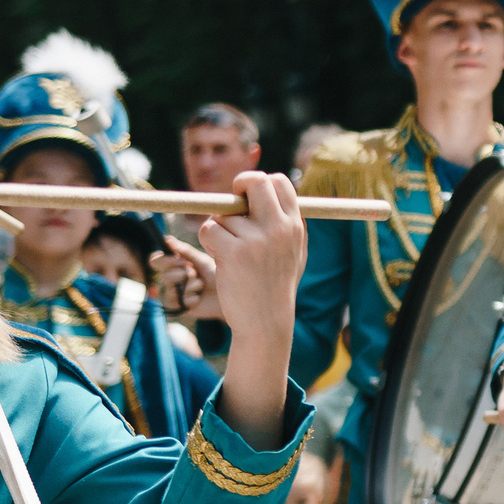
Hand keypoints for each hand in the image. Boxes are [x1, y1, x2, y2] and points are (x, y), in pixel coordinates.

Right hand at [152, 240, 218, 318]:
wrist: (231, 291)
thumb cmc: (216, 273)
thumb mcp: (201, 260)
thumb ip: (184, 251)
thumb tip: (167, 239)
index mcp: (174, 265)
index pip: (156, 261)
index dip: (165, 261)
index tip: (181, 260)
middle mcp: (171, 279)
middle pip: (164, 276)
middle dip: (183, 274)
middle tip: (196, 274)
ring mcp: (175, 293)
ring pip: (171, 289)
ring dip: (190, 285)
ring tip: (201, 285)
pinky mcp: (180, 307)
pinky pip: (179, 302)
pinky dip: (192, 298)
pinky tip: (200, 297)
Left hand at [201, 174, 306, 450]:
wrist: (266, 321)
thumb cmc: (275, 285)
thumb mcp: (292, 252)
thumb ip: (283, 222)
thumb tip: (262, 189)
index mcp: (295, 226)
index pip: (279, 181)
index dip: (260, 182)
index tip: (247, 193)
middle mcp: (279, 228)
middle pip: (254, 182)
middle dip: (237, 186)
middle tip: (228, 203)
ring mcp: (256, 239)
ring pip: (223, 214)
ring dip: (220, 228)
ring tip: (232, 254)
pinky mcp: (233, 252)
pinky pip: (209, 230)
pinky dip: (208, 242)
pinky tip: (222, 260)